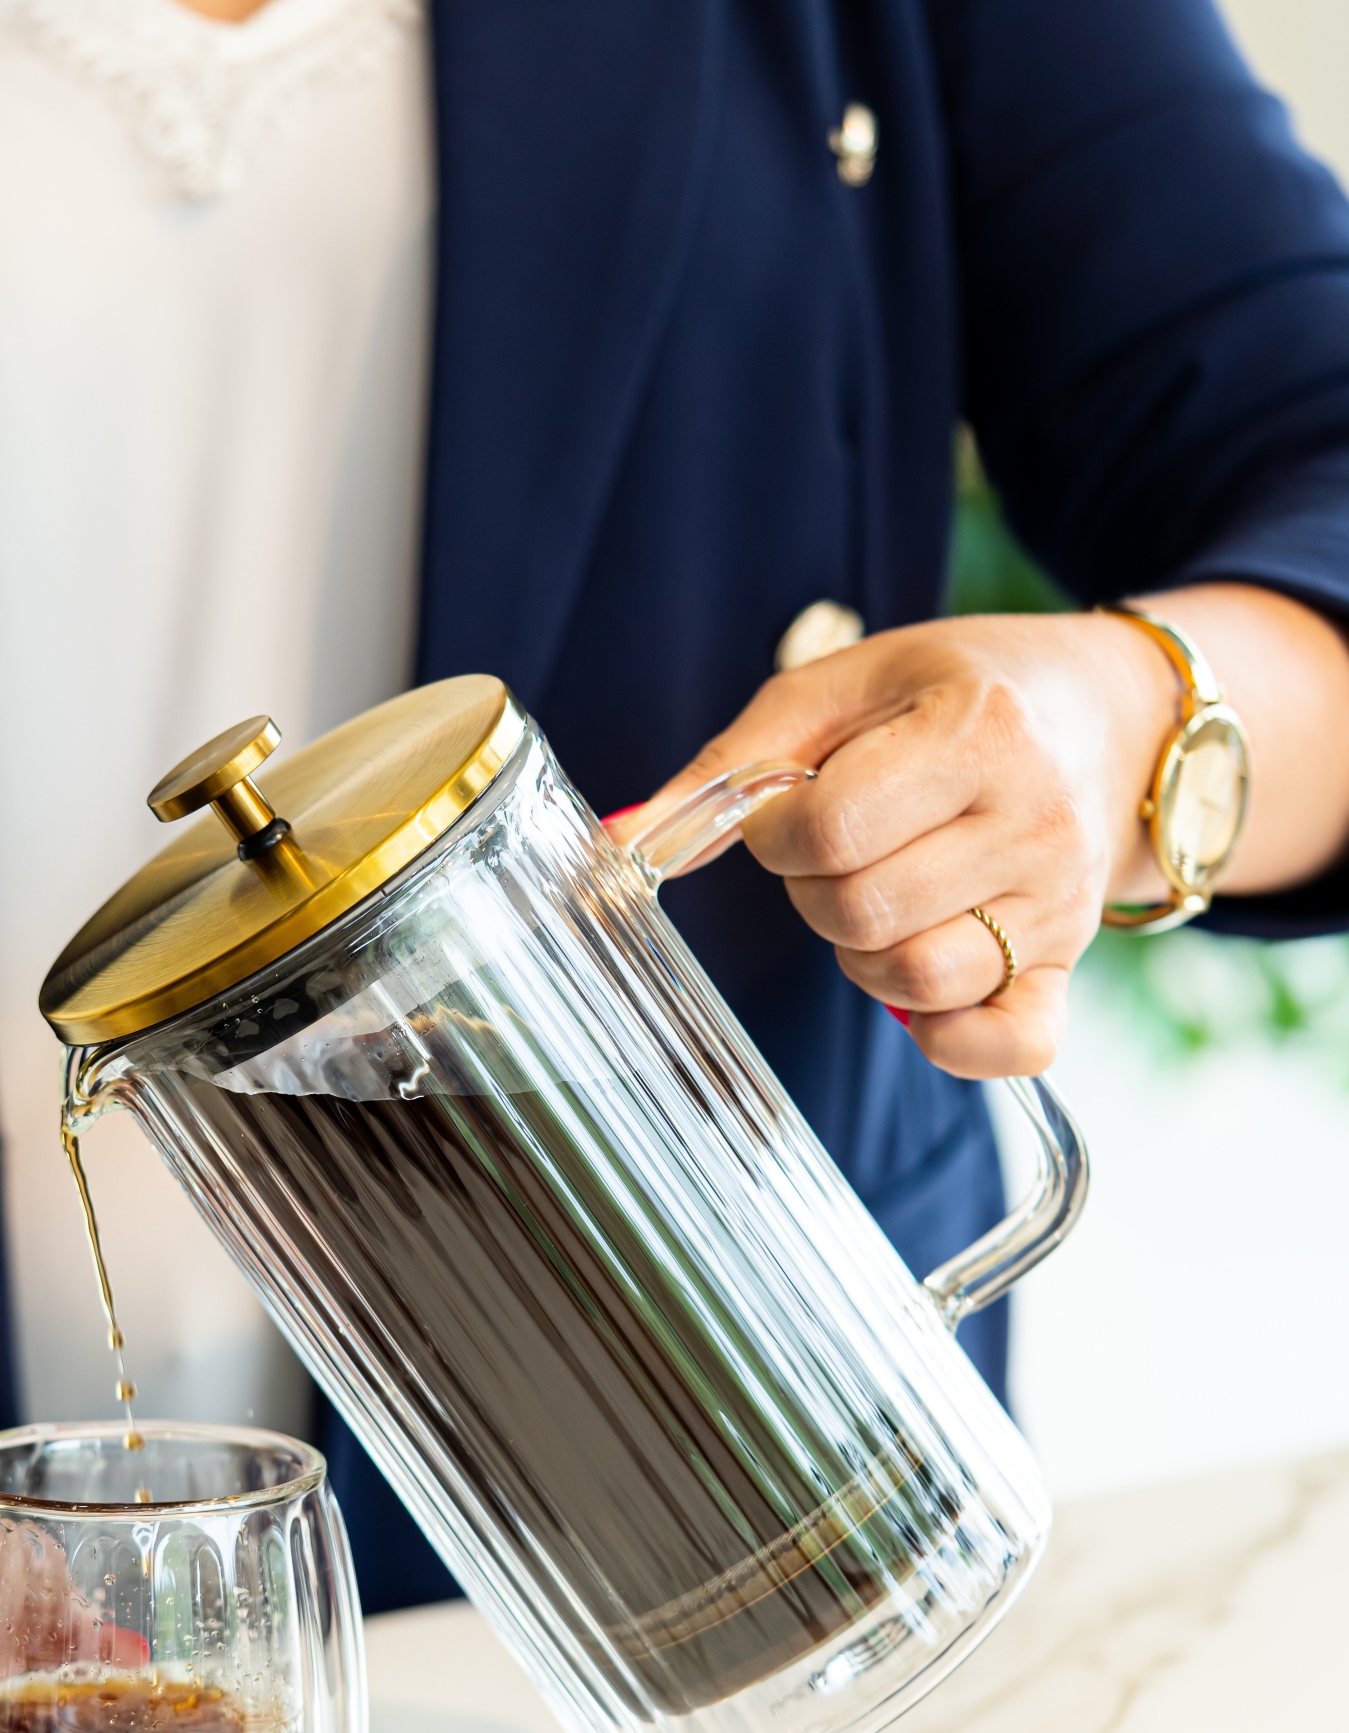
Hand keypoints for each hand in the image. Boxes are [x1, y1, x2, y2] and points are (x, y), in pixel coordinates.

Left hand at [608, 610, 1147, 1077]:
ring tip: (883, 893)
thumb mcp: (847, 686)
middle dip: (813, 889)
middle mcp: (1035, 824)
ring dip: (862, 952)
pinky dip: (948, 1039)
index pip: (827, 831)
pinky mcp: (1069, 967)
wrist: (1110, 715)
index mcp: (979, 734)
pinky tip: (921, 993)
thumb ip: (732, 764)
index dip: (776, 834)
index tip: (791, 809)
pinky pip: (1005, 1046)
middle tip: (841, 847)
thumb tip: (623, 841)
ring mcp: (1060, 906)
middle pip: (860, 913)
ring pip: (913, 981)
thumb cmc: (957, 692)